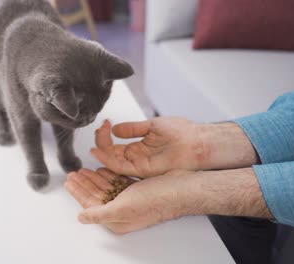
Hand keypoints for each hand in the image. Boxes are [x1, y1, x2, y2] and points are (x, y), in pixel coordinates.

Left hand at [65, 168, 193, 233]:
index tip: (69, 182)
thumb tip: (81, 218)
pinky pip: (117, 181)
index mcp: (117, 219)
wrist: (180, 188)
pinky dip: (108, 174)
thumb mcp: (122, 208)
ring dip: (94, 178)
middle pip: (96, 195)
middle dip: (84, 183)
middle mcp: (122, 211)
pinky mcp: (137, 189)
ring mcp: (130, 200)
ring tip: (83, 170)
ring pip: (106, 187)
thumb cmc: (155, 200)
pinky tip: (101, 169)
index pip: (90, 204)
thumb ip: (99, 213)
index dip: (78, 192)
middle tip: (72, 173)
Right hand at [91, 117, 205, 177]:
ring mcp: (137, 165)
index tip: (106, 122)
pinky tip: (99, 151)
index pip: (112, 146)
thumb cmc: (181, 134)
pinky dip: (107, 160)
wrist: (196, 142)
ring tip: (97, 137)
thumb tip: (115, 129)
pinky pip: (119, 167)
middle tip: (101, 128)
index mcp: (136, 149)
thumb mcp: (151, 126)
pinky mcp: (141, 170)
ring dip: (101, 150)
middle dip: (101, 141)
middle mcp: (135, 158)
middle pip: (109, 154)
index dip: (105, 135)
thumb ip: (132, 128)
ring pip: (111, 161)